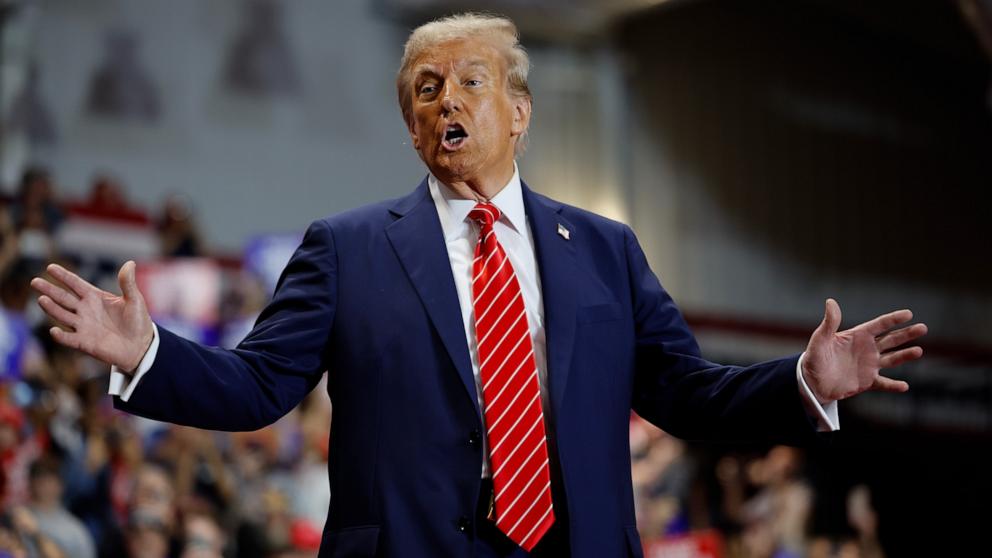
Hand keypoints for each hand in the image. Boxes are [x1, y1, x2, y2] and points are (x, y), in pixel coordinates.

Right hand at [31, 261, 153, 371]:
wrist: (141, 346)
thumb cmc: (138, 321)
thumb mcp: (135, 300)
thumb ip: (128, 283)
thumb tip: (130, 263)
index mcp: (95, 297)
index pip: (75, 284)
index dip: (64, 276)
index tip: (50, 267)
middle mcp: (85, 310)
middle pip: (63, 298)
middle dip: (49, 290)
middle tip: (35, 281)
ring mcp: (83, 326)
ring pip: (62, 315)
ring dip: (52, 309)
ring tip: (42, 300)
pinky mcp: (84, 342)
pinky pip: (69, 339)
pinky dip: (61, 336)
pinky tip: (54, 330)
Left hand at [802, 298, 926, 404]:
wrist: (811, 382)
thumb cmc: (814, 358)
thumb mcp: (820, 340)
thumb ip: (829, 323)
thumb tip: (830, 301)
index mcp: (857, 336)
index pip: (879, 325)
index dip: (893, 319)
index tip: (909, 314)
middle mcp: (866, 349)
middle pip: (891, 339)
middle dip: (906, 334)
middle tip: (923, 328)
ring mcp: (868, 365)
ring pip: (892, 359)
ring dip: (905, 355)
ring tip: (919, 351)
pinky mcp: (867, 381)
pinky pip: (883, 383)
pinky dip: (894, 385)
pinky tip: (904, 386)